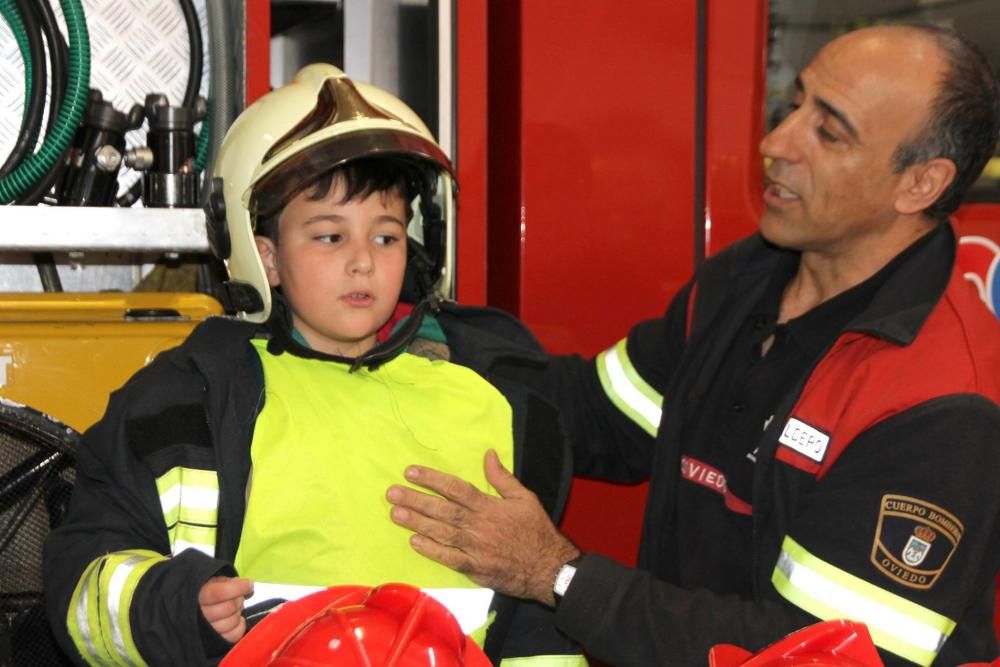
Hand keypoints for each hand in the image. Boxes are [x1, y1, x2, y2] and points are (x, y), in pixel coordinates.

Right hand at [199, 576, 253, 642]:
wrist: (198, 608)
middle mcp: (201, 615)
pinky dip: (240, 626)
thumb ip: (228, 582)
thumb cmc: (210, 592)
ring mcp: (208, 631)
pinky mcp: (216, 641)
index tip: (249, 584)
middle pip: (229, 607)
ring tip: (236, 608)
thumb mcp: (216, 582)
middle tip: (239, 596)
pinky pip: (233, 635)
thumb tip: (246, 585)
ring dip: (238, 613)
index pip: (219, 593)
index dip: (238, 588)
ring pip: (232, 622)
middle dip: (239, 599)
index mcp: (199, 596)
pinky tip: (238, 620)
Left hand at [387, 449, 579, 605]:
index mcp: (489, 506)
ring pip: (441, 533)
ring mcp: (475, 548)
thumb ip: (502, 477)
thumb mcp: (525, 497)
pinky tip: (415, 542)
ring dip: (417, 523)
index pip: (455, 488)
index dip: (431, 479)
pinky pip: (449, 558)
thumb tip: (488, 454)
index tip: (411, 472)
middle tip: (392, 493)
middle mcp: (478, 525)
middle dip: (415, 500)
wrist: (548, 567)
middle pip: (442, 510)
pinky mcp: (475, 568)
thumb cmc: (537, 530)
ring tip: (395, 514)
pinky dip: (432, 550)